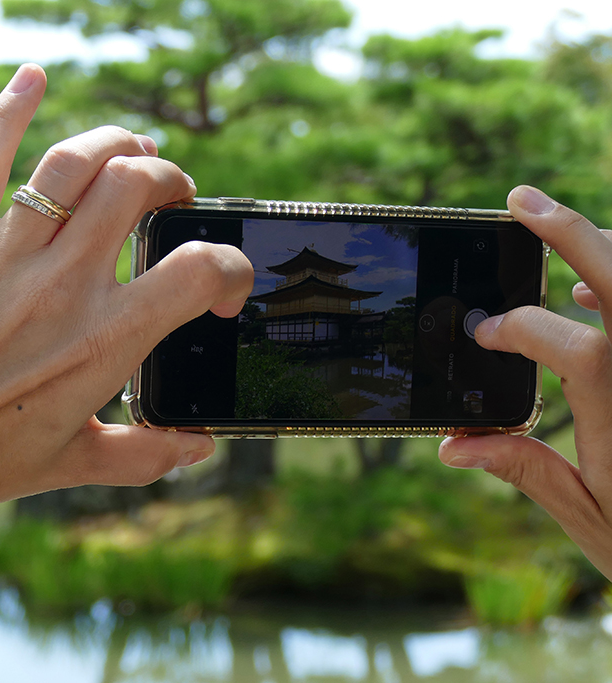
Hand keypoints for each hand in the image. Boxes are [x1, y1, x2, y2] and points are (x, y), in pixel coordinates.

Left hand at [0, 64, 252, 682]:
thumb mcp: (72, 463)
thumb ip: (145, 454)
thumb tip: (198, 445)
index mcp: (104, 340)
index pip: (199, 268)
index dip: (229, 267)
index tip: (219, 283)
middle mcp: (61, 284)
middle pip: (137, 186)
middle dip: (168, 180)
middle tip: (167, 195)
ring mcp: (2, 253)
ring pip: (75, 159)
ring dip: (114, 141)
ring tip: (129, 150)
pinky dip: (12, 107)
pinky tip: (34, 76)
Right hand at [439, 185, 611, 577]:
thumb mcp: (592, 517)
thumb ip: (526, 470)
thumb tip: (454, 445)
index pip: (558, 339)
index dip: (511, 327)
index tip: (482, 334)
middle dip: (567, 229)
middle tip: (521, 200)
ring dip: (604, 250)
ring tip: (561, 232)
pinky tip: (592, 293)